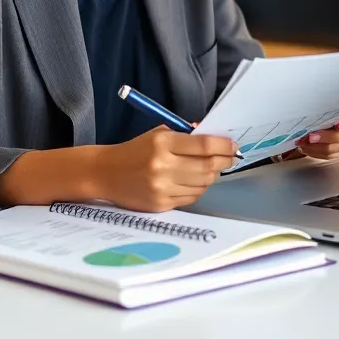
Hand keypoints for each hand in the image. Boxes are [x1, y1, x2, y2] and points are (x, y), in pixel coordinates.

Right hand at [94, 126, 237, 212]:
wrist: (105, 173)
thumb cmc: (134, 151)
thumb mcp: (157, 134)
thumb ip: (185, 134)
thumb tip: (214, 137)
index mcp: (162, 143)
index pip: (203, 146)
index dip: (224, 146)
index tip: (233, 145)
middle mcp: (162, 166)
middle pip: (207, 167)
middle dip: (224, 162)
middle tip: (231, 158)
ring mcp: (162, 188)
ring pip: (203, 184)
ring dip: (212, 176)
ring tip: (211, 168)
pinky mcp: (161, 204)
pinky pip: (191, 198)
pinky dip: (198, 189)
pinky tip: (194, 181)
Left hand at [281, 113, 338, 161]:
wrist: (318, 122)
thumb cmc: (323, 110)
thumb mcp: (324, 105)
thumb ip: (325, 108)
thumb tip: (314, 110)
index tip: (337, 125)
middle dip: (326, 137)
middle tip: (310, 136)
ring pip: (334, 148)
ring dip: (316, 146)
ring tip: (303, 141)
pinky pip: (328, 156)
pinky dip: (315, 152)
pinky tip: (306, 147)